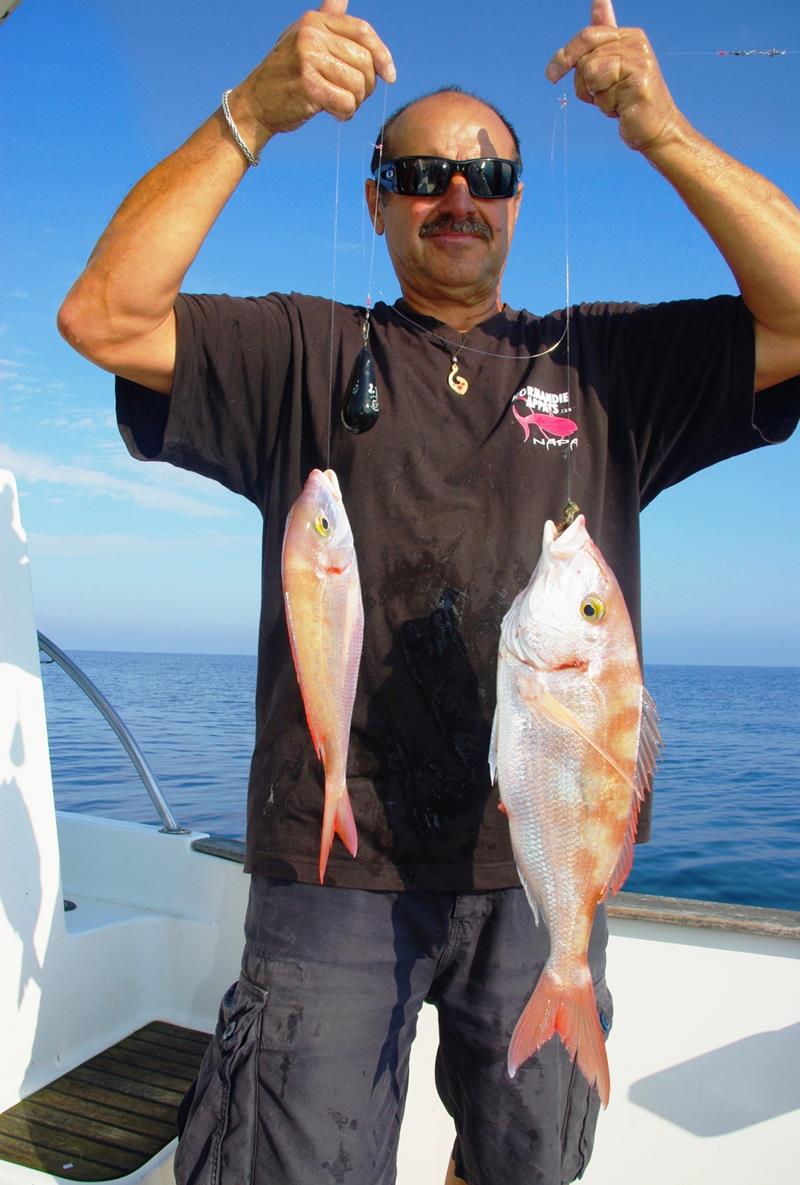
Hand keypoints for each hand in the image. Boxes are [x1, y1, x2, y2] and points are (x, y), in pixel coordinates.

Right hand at [237, 0, 394, 137]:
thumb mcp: (303, 38)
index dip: (383, 55)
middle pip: (365, 62)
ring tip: (340, 105)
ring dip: (355, 102)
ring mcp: (308, 58)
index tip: (390, 76)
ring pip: (358, 85)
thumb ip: (326, 19)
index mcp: (315, 20)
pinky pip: (346, 103)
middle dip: (366, 86)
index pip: (363, 32)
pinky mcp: (308, 86)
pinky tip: (335, 114)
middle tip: (352, 97)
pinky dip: (345, 114)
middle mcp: (311, 34)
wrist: (255, 104)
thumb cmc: (285, 75)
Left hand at [545, 0, 681, 153]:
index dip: (566, 55)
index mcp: (628, 36)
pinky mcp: (639, 82)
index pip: (588, 35)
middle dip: (581, 80)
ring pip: (591, 73)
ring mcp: (639, 61)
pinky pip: (603, 92)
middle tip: (590, 96)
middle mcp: (636, 43)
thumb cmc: (629, 99)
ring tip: (615, 101)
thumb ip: (602, 39)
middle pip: (586, 56)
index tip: (551, 75)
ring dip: (596, 96)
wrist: (656, 126)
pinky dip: (605, 106)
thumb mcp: (613, 65)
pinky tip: (621, 109)